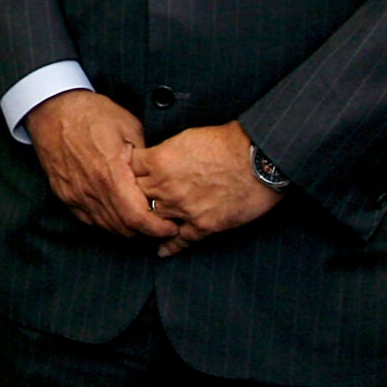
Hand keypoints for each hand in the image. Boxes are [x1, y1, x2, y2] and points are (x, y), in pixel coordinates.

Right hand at [25, 90, 168, 238]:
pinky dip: (107, 221)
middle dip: (146, 230)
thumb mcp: (130, 127)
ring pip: (107, 226)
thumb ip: (145, 159)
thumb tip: (160, 177)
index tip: (171, 227)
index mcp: (111, 173)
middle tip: (161, 223)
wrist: (53, 110)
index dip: (158, 228)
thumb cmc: (91, 114)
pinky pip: (89, 220)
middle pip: (124, 227)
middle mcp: (92, 190)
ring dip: (127, 227)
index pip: (138, 217)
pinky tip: (117, 212)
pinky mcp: (65, 195)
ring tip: (141, 218)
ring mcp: (76, 195)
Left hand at [133, 120, 280, 256]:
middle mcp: (166, 187)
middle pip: (135, 197)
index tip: (128, 175)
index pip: (129, 170)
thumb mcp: (187, 136)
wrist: (258, 159)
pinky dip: (170, 247)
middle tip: (133, 200)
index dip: (129, 172)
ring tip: (146, 224)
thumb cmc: (227, 142)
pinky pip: (179, 241)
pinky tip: (162, 250)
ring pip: (153, 221)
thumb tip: (156, 158)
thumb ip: (166, 151)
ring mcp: (183, 209)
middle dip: (134, 197)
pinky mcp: (203, 226)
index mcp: (160, 161)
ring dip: (151, 221)